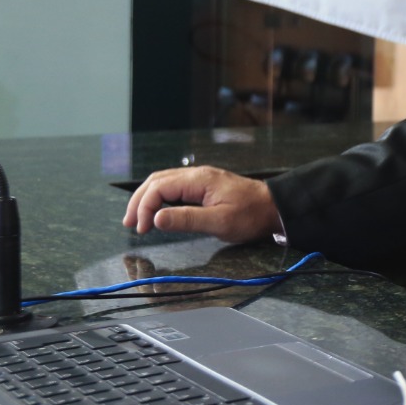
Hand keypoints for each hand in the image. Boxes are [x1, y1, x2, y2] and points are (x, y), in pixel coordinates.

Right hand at [121, 166, 280, 243]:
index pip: (159, 187)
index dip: (145, 208)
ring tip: (137, 219)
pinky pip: (175, 186)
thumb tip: (156, 219)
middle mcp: (197, 174)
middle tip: (129, 224)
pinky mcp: (205, 185)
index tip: (142, 229)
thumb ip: (187, 219)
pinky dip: (160, 198)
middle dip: (139, 201)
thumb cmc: (252, 215)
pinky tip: (157, 210)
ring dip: (147, 199)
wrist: (276, 207)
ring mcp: (201, 178)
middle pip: (156, 181)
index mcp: (199, 180)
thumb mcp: (220, 222)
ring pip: (163, 182)